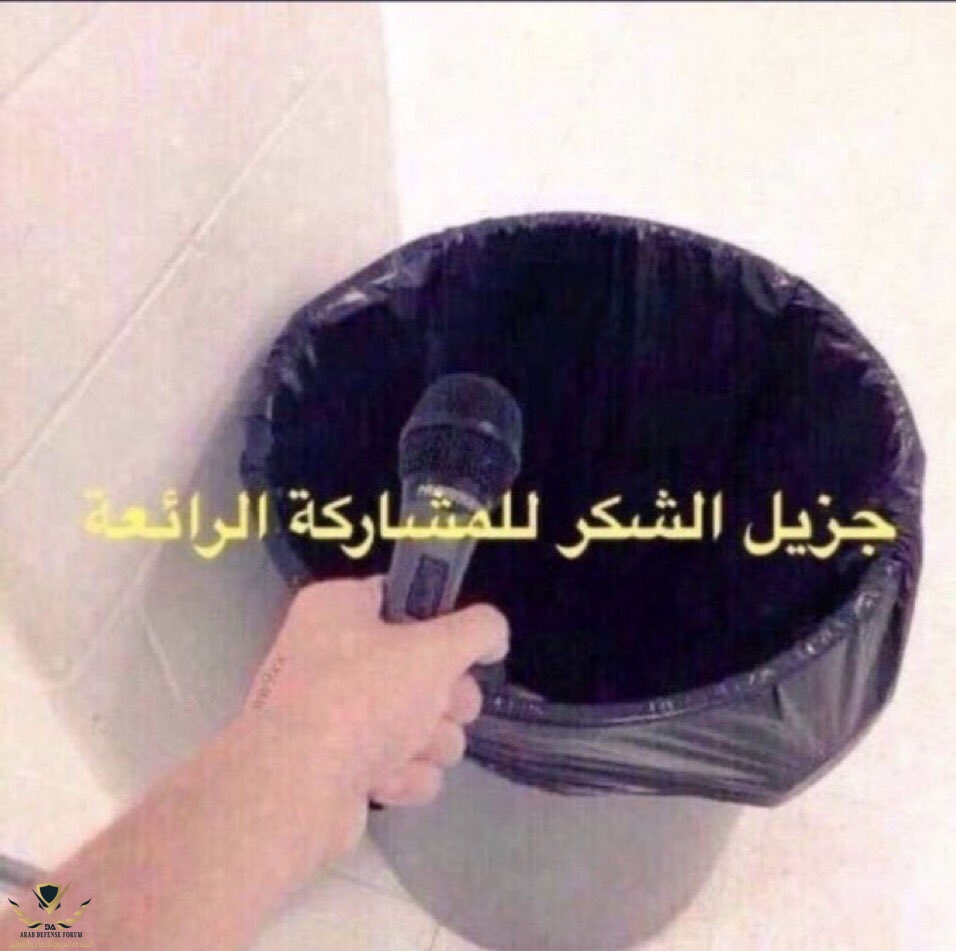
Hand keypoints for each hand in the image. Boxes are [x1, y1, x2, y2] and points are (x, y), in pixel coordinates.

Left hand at [239, 575, 508, 858]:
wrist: (295, 792)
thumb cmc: (360, 698)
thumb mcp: (433, 649)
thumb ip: (477, 630)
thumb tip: (493, 633)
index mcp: (338, 609)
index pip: (406, 600)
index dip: (442, 626)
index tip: (465, 649)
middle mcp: (331, 655)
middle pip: (423, 667)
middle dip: (446, 698)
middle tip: (442, 707)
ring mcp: (333, 715)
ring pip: (420, 721)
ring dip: (430, 740)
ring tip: (411, 749)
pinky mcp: (340, 768)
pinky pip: (400, 762)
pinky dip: (403, 773)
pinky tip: (386, 779)